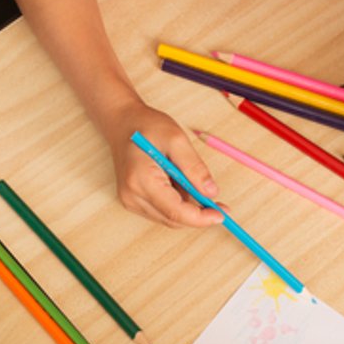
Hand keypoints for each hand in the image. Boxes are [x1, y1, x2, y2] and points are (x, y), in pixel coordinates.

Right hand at [102, 102, 222, 227]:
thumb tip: (211, 193)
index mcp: (142, 180)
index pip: (175, 212)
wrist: (122, 123)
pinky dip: (176, 204)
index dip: (201, 218)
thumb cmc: (147, 127)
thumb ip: (195, 168)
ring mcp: (130, 200)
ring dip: (187, 208)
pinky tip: (179, 185)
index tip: (220, 215)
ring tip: (192, 183)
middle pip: (173, 219)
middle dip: (198, 215)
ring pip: (168, 218)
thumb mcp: (177, 139)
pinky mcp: (133, 201)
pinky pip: (161, 211)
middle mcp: (133, 196)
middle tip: (219, 205)